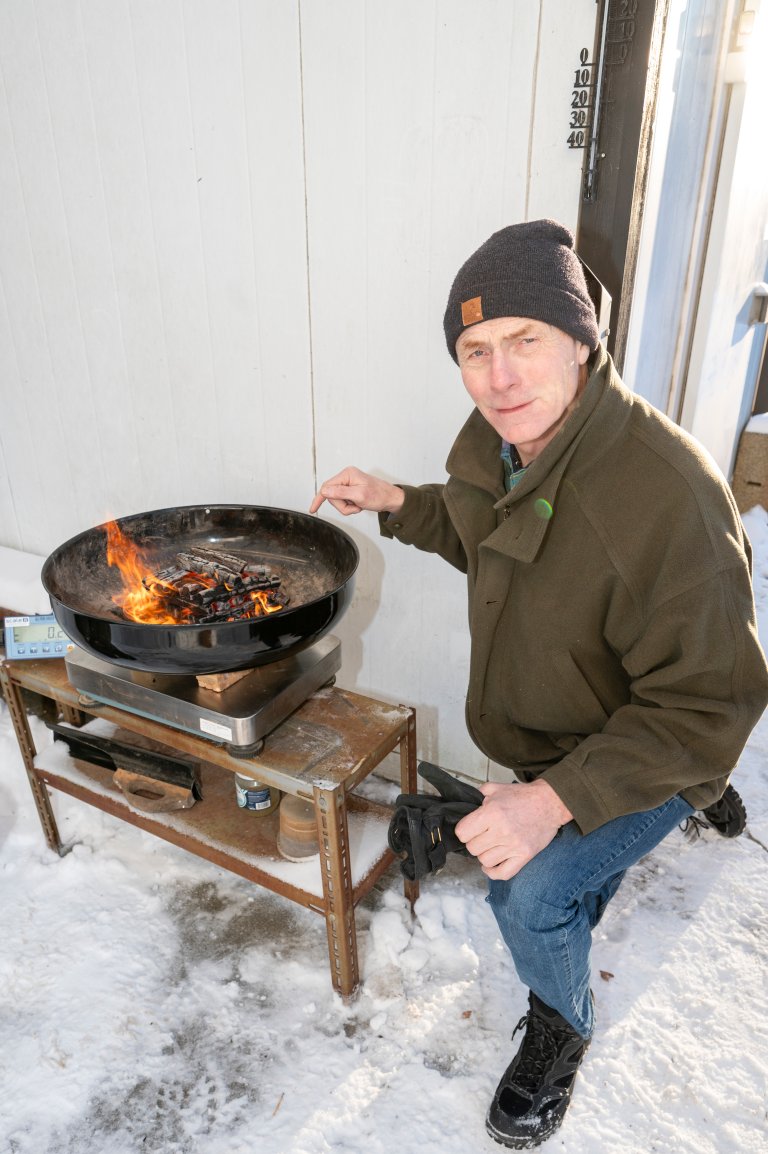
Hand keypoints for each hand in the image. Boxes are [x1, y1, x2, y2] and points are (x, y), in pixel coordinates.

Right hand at [309, 466, 404, 516]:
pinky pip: (343, 502)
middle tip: (355, 507)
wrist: (390, 499)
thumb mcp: (359, 496)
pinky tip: (359, 505)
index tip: (313, 509)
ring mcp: (348, 484)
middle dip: (342, 506)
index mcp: (347, 474)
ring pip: (337, 501)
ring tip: (359, 506)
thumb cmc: (379, 496)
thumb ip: (341, 492)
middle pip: (332, 496)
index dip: (319, 498)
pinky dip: (350, 507)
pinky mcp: (350, 490)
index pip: (327, 487)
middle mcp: (346, 477)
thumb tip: (325, 491)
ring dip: (347, 508)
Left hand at [455, 779, 571, 880]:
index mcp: (491, 812)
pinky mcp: (524, 856)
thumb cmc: (522, 795)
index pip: (462, 833)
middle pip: (472, 848)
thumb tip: (465, 806)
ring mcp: (514, 845)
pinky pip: (503, 873)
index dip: (464, 830)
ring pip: (485, 861)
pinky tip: (491, 865)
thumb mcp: (496, 788)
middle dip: (474, 841)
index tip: (470, 828)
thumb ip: (478, 795)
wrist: (550, 802)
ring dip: (485, 854)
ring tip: (490, 846)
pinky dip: (493, 872)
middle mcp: (501, 831)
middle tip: (482, 835)